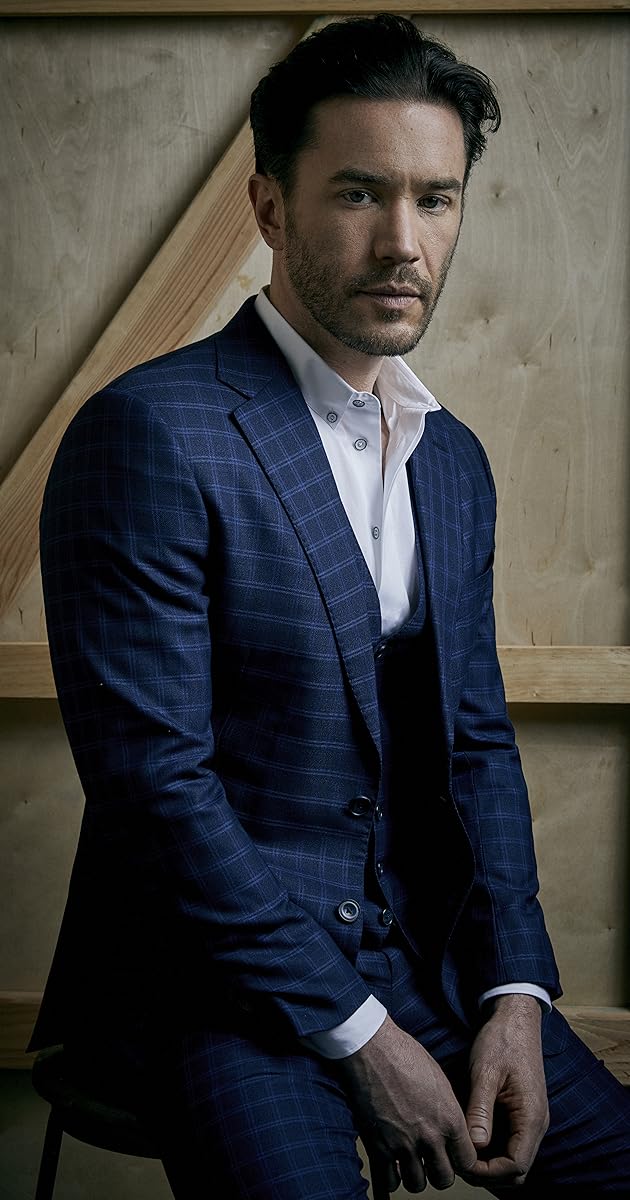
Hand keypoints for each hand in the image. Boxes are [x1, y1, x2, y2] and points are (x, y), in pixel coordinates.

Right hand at [336, 1014, 477, 1195]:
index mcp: (450, 1119)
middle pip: (444, 1178)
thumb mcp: (440, 1081)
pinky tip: (389, 1166)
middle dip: (438, 1172)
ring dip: (414, 1175)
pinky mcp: (378, 1147)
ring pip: (417, 1184)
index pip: (467, 1161)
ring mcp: (403, 1144)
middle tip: (430, 1161)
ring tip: (409, 1162)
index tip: (452, 1157)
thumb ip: (448, 1112)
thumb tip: (451, 1130)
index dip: (460, 1161)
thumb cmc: (405, 1055)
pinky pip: (388, 1183)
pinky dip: (390, 1178)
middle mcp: (430, 1136)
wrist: (372, 1048)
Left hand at [463, 993, 548, 1187]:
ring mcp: (530, 1119)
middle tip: (457, 1160)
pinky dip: (491, 1148)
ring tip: (460, 1150)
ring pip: (512, 1158)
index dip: (488, 1172)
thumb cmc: (501, 1041)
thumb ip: (480, 1110)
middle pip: (516, 1169)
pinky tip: (469, 1136)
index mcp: (531, 1116)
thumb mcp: (485, 1073)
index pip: (516, 1165)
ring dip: (489, 1162)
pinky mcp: (522, 1113)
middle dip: (487, 1173)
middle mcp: (536, 1123)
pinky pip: (509, 1142)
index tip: (461, 1162)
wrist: (515, 1018)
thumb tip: (474, 1145)